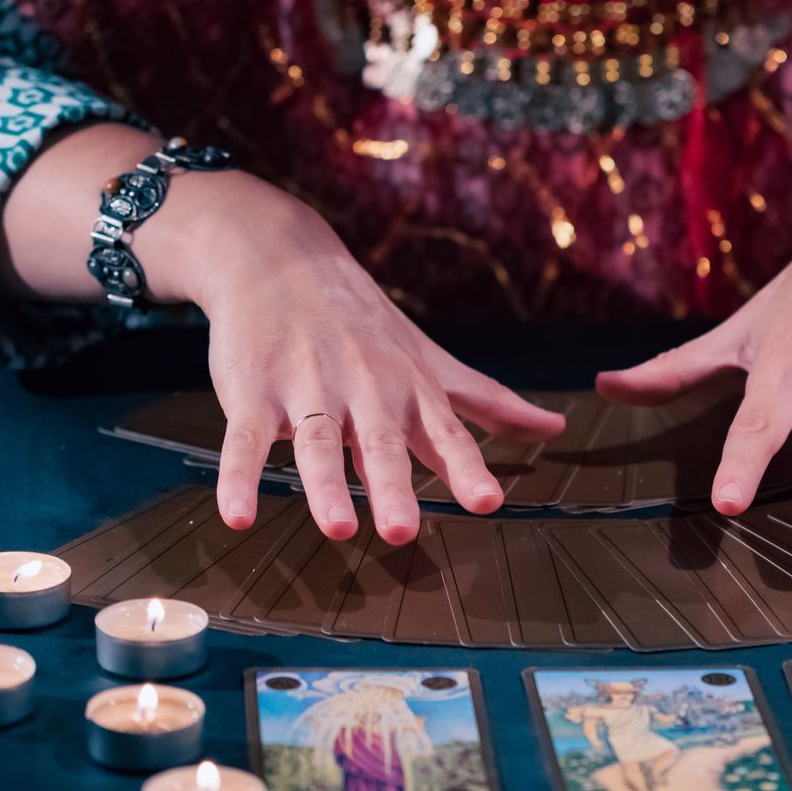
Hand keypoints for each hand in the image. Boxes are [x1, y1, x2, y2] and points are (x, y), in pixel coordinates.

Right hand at [161, 172, 564, 543]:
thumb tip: (554, 427)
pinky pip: (246, 440)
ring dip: (326, 486)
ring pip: (318, 444)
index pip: (444, 434)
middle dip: (393, 486)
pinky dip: (240, 477)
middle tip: (404, 532)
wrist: (280, 258)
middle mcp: (363, 390)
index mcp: (409, 389)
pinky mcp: (254, 394)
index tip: (488, 502)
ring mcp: (307, 390)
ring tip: (338, 528)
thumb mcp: (431, 361)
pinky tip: (237, 515)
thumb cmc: (365, 324)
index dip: (467, 468)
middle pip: (380, 443)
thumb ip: (488, 402)